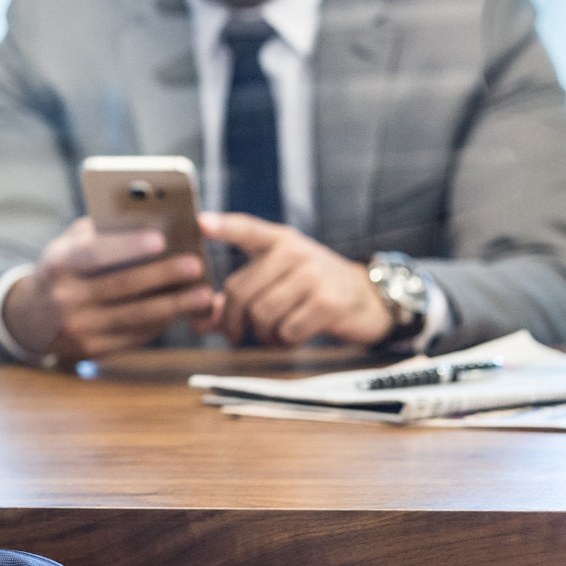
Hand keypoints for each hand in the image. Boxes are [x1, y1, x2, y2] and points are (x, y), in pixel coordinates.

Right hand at [3, 217, 215, 361]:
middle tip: (195, 265)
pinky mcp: (92, 350)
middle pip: (121, 286)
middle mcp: (64, 298)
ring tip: (203, 294)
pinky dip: (162, 322)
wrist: (30, 318)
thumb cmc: (62, 270)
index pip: (93, 254)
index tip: (161, 238)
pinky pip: (134, 336)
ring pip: (134, 316)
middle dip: (162, 275)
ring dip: (173, 305)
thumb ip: (100, 233)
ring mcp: (78, 328)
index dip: (127, 247)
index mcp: (57, 264)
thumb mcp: (67, 246)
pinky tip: (182, 311)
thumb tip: (148, 222)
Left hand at [201, 212, 391, 345]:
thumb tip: (198, 323)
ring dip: (262, 334)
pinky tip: (293, 336)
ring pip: (262, 314)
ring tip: (271, 334)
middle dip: (233, 320)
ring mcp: (313, 275)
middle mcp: (294, 252)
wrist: (368, 297)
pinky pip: (287, 331)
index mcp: (279, 240)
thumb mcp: (277, 281)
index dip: (224, 226)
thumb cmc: (311, 288)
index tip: (201, 223)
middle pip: (240, 291)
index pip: (247, 229)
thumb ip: (237, 298)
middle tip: (236, 334)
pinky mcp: (328, 302)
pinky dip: (284, 342)